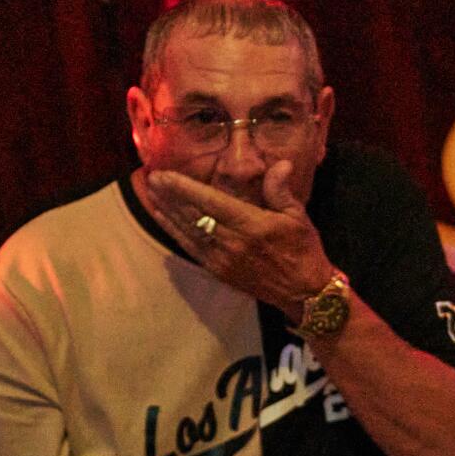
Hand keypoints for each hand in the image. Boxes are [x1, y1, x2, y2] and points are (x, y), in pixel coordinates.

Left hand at [141, 164, 334, 312]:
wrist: (303, 292)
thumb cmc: (303, 250)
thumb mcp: (298, 217)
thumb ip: (281, 190)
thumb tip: (280, 163)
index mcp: (252, 224)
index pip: (210, 202)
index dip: (184, 188)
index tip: (165, 174)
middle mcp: (232, 241)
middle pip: (193, 215)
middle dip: (170, 195)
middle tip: (151, 177)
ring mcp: (222, 258)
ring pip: (187, 230)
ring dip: (167, 211)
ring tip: (151, 193)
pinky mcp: (218, 270)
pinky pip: (190, 248)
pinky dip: (174, 231)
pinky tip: (163, 218)